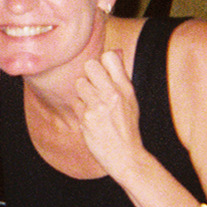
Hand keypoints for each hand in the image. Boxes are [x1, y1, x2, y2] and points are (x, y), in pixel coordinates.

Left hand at [73, 51, 145, 180]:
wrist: (125, 155)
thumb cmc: (127, 126)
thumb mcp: (130, 99)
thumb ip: (120, 76)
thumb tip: (114, 51)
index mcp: (126, 87)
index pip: (109, 56)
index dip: (102, 61)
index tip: (103, 72)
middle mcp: (113, 94)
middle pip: (90, 65)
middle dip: (89, 74)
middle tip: (94, 87)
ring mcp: (98, 105)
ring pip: (79, 83)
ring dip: (83, 92)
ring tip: (92, 104)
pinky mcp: (86, 118)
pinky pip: (75, 102)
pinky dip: (80, 108)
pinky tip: (90, 118)